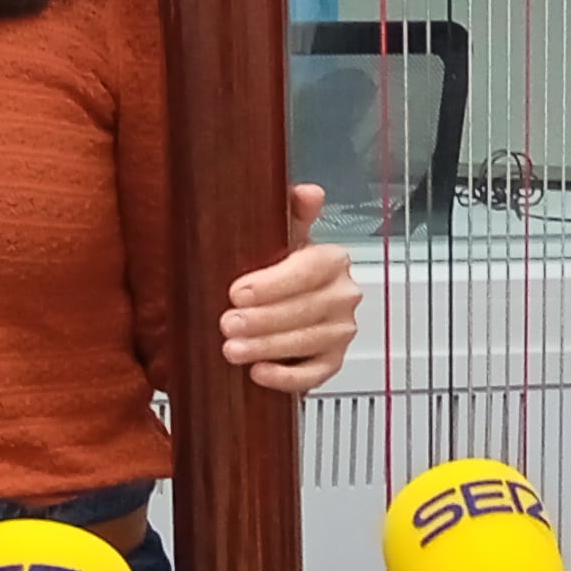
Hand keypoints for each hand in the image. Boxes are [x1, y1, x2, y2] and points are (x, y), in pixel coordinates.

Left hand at [219, 183, 363, 393]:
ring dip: (268, 347)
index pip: (309, 270)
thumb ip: (291, 210)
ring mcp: (340, 332)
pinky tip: (259, 373)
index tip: (237, 292)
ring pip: (308, 343)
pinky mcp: (331, 363)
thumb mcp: (278, 234)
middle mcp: (343, 295)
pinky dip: (286, 378)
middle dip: (263, 320)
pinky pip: (314, 375)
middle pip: (306, 309)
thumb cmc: (275, 268)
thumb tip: (308, 192)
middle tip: (227, 323)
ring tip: (232, 349)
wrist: (276, 305)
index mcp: (332, 260)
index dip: (272, 283)